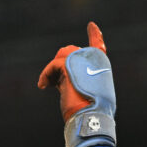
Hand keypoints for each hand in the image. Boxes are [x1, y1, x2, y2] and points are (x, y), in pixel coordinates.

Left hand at [37, 21, 117, 146]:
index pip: (99, 48)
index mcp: (102, 69)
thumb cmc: (90, 115)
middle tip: (54, 83)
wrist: (90, 120)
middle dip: (61, 64)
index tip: (92, 26)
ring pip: (61, 56)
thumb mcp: (86, 94)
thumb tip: (60, 82)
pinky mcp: (68, 65)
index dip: (96, 36)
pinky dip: (46, 76)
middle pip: (72, 51)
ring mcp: (81, 61)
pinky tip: (43, 86)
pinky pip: (52, 66)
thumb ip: (79, 81)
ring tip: (48, 85)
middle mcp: (94, 61)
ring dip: (53, 70)